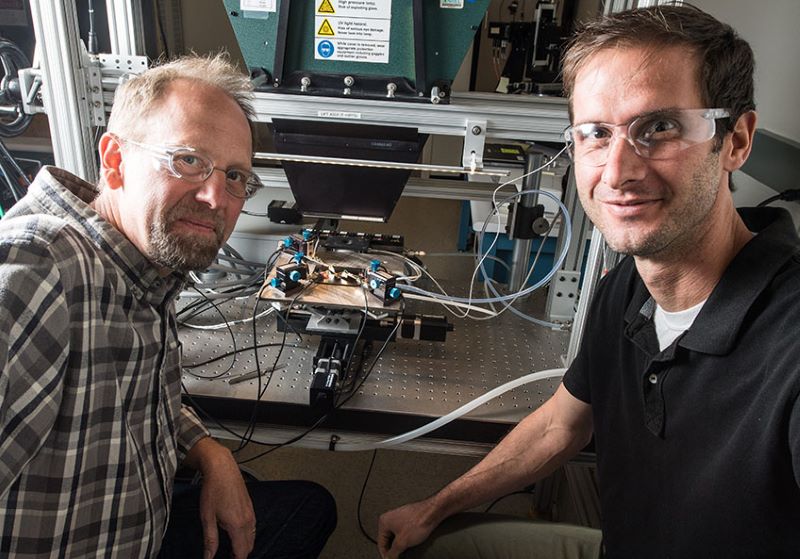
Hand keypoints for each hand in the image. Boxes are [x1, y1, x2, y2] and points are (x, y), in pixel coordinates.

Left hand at [186, 438, 255, 558]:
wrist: (222, 468)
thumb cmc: (213, 489)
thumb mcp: (207, 517)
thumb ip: (210, 540)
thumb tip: (209, 557)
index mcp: (237, 525)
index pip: (241, 552)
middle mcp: (248, 520)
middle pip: (249, 547)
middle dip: (240, 555)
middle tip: (229, 558)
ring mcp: (251, 513)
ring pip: (252, 537)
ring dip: (244, 545)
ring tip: (231, 550)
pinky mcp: (250, 506)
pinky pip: (253, 527)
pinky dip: (247, 535)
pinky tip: (236, 533)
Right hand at [378, 500, 439, 558]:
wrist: (432, 512)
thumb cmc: (418, 521)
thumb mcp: (402, 542)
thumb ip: (393, 553)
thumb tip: (389, 558)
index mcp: (384, 521)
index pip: (380, 543)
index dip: (386, 555)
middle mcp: (390, 517)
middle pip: (388, 539)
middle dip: (393, 549)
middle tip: (398, 557)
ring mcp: (399, 517)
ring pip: (396, 536)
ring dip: (400, 545)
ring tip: (405, 550)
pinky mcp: (408, 518)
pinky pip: (403, 532)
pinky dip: (405, 539)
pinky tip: (411, 542)